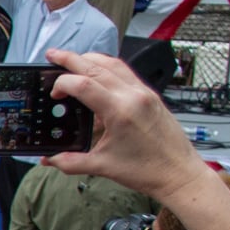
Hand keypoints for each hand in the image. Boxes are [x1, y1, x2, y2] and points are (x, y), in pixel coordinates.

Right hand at [41, 49, 205, 202]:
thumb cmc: (148, 170)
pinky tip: (98, 72)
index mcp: (120, 111)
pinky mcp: (151, 96)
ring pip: (113, 63)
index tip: (54, 93)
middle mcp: (134, 96)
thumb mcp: (102, 166)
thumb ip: (70, 162)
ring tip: (73, 59)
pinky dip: (108, 67)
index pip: (84, 84)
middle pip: (97, 66)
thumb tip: (50, 159)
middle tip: (53, 55)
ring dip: (90, 59)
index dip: (62, 84)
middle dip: (70, 59)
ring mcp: (144, 93)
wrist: (179, 174)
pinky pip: (126, 72)